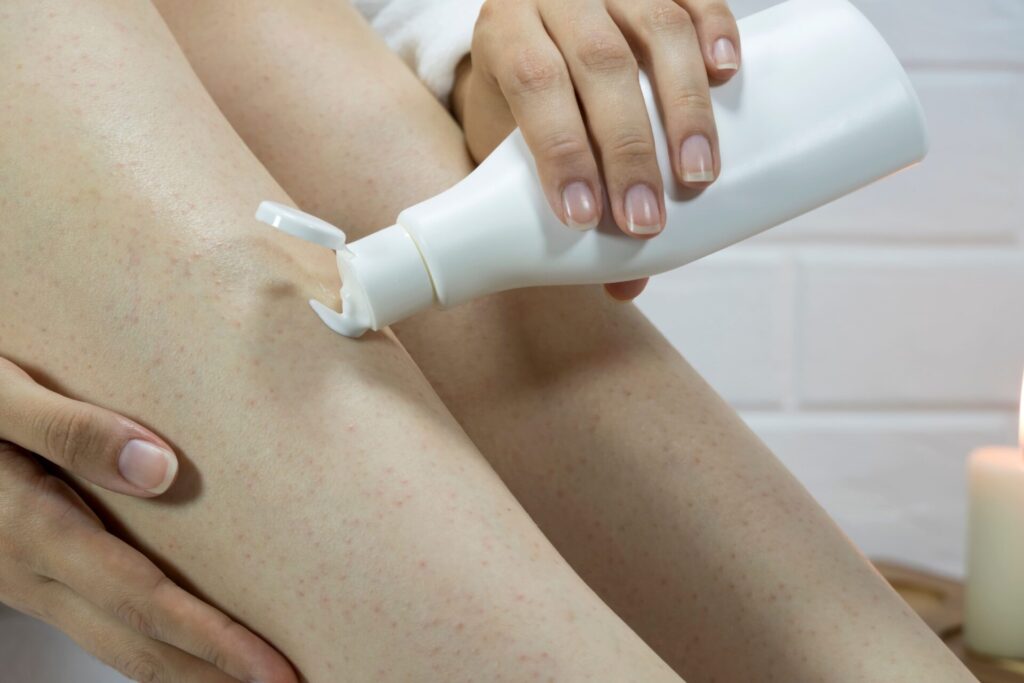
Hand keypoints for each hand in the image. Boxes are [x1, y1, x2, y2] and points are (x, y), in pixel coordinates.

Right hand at [0, 357, 295, 682]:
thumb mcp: (2, 397)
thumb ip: (71, 430)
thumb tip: (159, 467)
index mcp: (33, 527)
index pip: (141, 599)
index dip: (209, 639)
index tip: (268, 666)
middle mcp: (30, 570)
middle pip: (135, 643)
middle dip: (213, 675)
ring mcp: (29, 581)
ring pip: (117, 644)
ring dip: (187, 671)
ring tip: (252, 679)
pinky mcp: (36, 574)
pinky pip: (102, 624)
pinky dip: (155, 647)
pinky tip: (194, 648)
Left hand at [452, 0, 739, 299]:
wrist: (538, 33)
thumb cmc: (527, 103)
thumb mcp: (520, 146)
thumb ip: (565, 203)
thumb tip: (624, 286)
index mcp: (505, 32)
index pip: (533, 83)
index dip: (561, 150)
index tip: (585, 217)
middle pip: (598, 63)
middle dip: (627, 149)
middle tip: (647, 221)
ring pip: (654, 26)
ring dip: (683, 107)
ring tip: (698, 174)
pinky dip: (715, 29)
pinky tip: (727, 73)